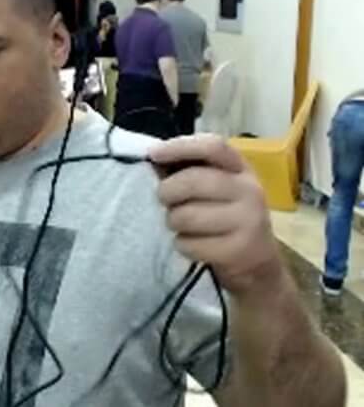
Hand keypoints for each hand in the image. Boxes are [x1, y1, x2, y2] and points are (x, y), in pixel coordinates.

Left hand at [149, 135, 280, 295]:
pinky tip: (192, 244)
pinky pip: (190, 244)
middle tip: (164, 199)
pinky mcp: (239, 250)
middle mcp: (249, 190)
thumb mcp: (217, 189)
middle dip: (167, 191)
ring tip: (181, 224)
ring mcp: (248, 221)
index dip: (180, 147)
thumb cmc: (224, 217)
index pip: (212, 147)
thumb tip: (152, 157)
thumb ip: (189, 171)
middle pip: (193, 181)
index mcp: (240, 168)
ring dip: (173, 221)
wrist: (258, 265)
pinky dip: (182, 245)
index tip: (153, 154)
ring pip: (186, 215)